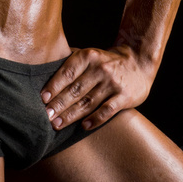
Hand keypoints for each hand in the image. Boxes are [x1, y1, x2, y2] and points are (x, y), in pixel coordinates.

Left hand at [40, 45, 156, 131]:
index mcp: (89, 56)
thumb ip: (72, 61)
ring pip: (88, 102)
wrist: (139, 61)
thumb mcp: (91, 54)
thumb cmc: (106, 61)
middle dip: (59, 104)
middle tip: (46, 116)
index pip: (68, 73)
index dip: (54, 86)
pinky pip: (107, 110)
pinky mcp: (125, 97)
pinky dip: (95, 119)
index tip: (43, 99)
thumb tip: (44, 69)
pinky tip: (83, 127)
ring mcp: (113, 83)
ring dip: (71, 115)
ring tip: (57, 125)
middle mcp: (100, 69)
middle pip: (76, 90)